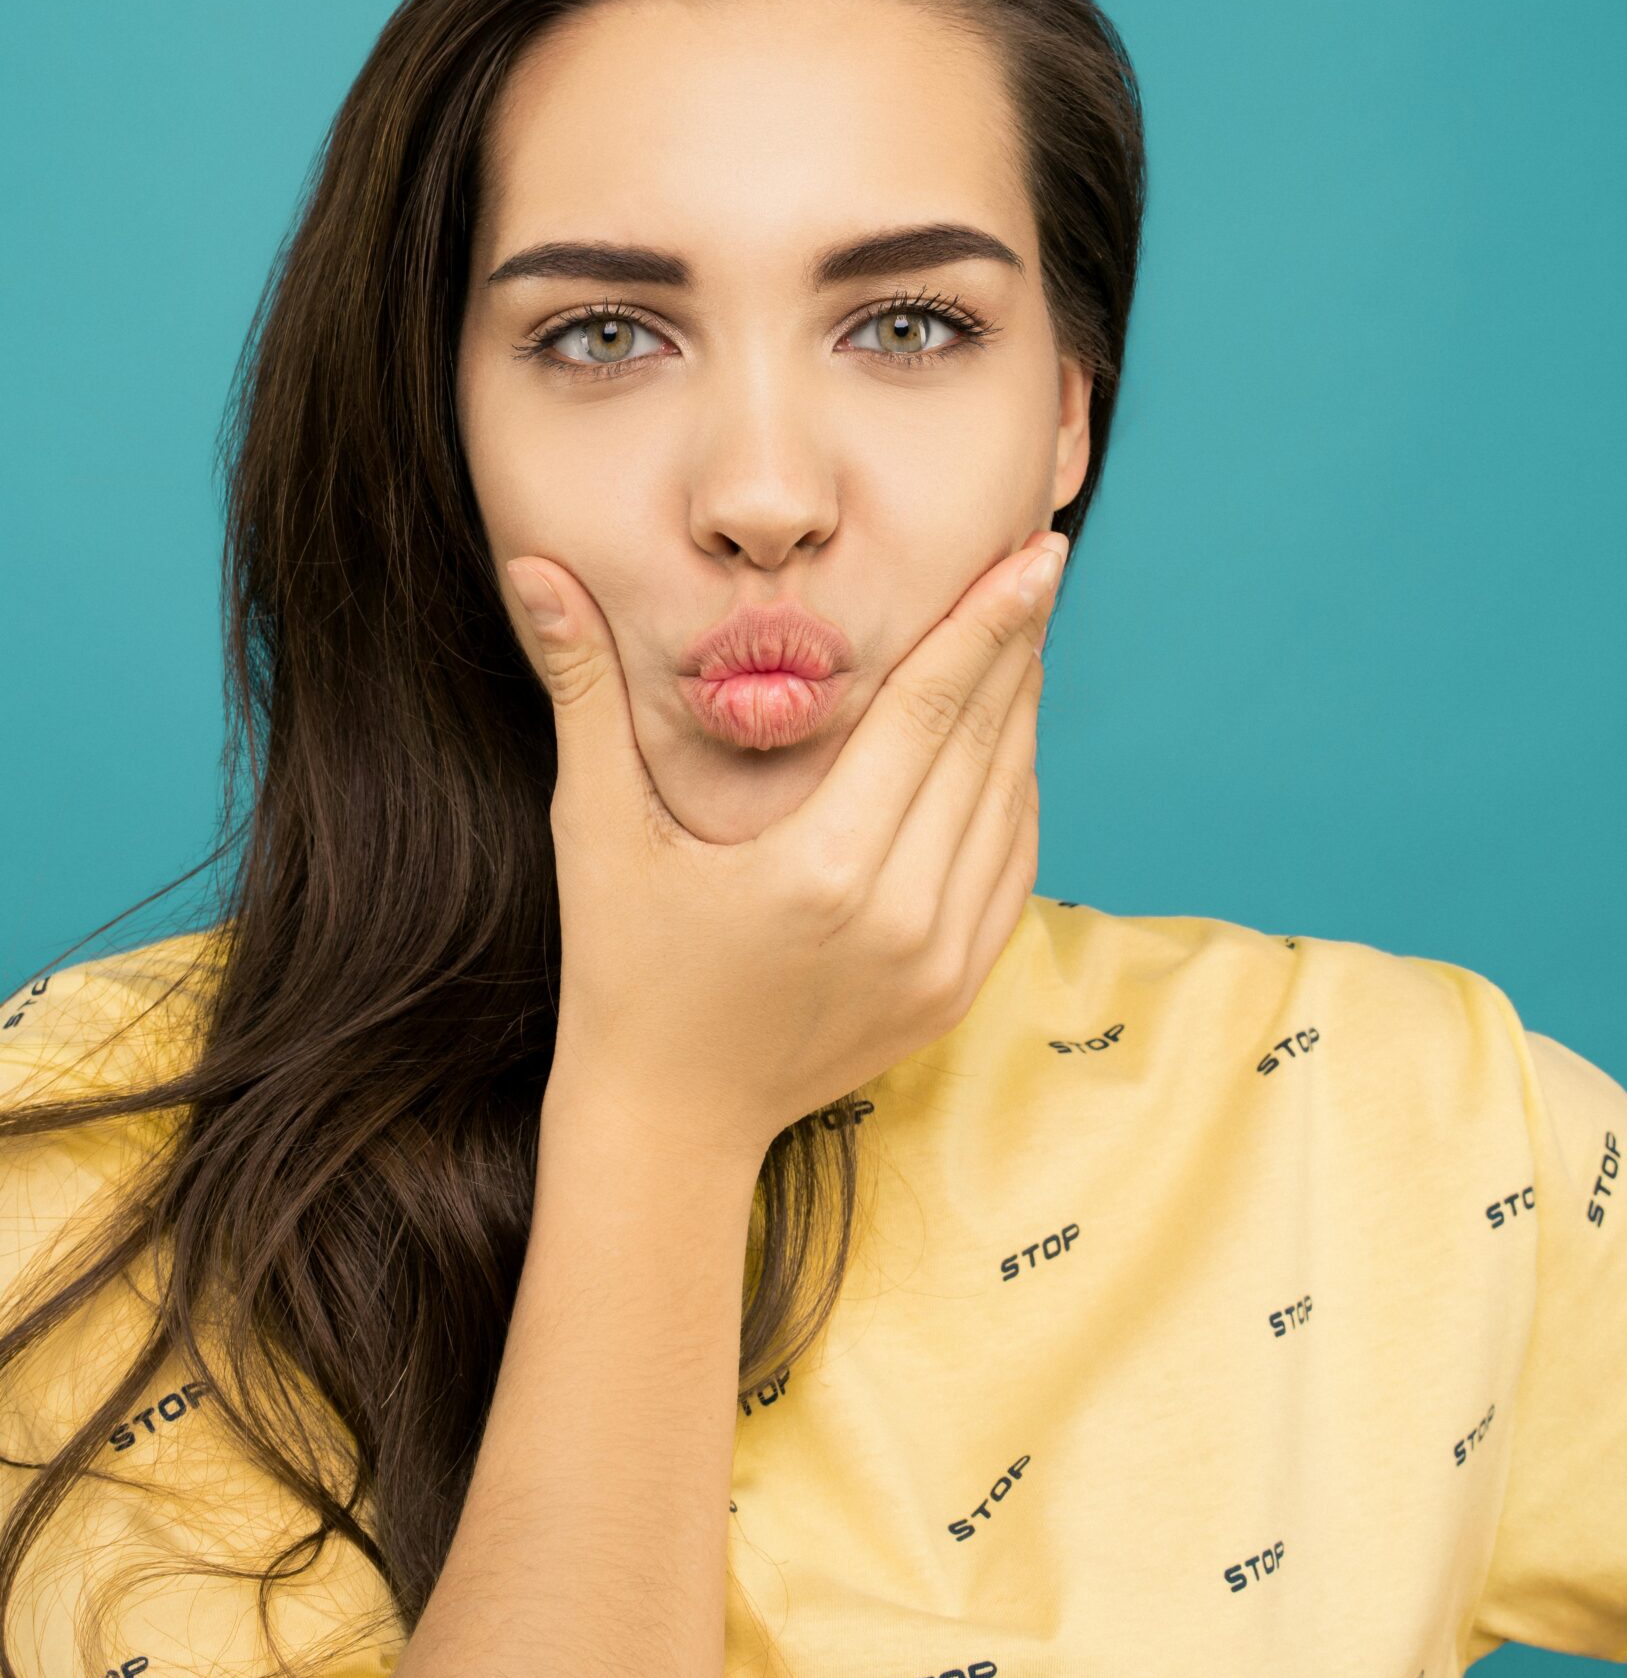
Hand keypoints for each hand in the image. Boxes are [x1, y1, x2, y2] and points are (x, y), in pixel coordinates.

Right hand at [505, 531, 1066, 1166]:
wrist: (667, 1123)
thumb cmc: (622, 968)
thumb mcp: (595, 826)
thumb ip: (583, 689)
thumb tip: (538, 567)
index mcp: (824, 867)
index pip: (930, 710)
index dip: (985, 623)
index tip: (1034, 554)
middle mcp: (901, 916)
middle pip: (984, 746)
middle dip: (1014, 647)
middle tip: (1036, 565)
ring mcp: (939, 962)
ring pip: (1010, 805)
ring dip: (1021, 717)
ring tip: (1022, 638)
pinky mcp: (955, 991)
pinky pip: (1011, 870)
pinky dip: (1017, 797)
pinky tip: (1006, 747)